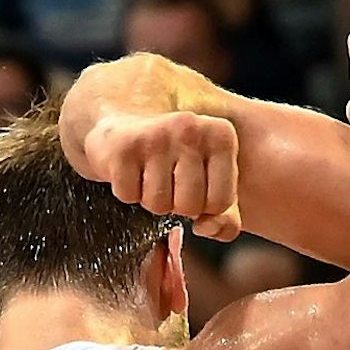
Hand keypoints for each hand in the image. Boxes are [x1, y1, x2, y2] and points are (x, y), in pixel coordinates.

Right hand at [76, 110, 241, 238]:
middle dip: (176, 203)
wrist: (126, 122)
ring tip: (149, 172)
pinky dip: (127, 190)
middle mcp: (191, 129)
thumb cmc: (175, 157)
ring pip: (158, 205)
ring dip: (151, 198)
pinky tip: (131, 168)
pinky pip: (128, 196)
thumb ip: (226, 215)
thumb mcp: (211, 179)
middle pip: (189, 206)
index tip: (194, 184)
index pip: (220, 203)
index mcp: (221, 136)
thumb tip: (206, 227)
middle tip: (168, 179)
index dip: (204, 206)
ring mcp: (156, 136)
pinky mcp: (123, 147)